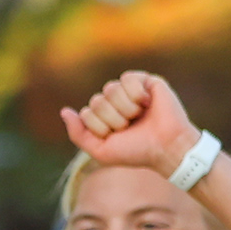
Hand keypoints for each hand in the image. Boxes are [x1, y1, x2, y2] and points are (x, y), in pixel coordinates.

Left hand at [60, 71, 201, 177]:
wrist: (166, 147)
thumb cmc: (135, 151)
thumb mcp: (101, 150)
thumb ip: (78, 134)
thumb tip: (64, 111)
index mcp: (103, 117)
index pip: (86, 113)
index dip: (100, 128)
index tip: (117, 136)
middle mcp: (114, 102)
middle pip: (97, 101)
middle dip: (112, 119)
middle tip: (130, 127)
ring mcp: (129, 91)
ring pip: (110, 89)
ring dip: (124, 108)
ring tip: (139, 116)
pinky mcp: (146, 81)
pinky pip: (127, 78)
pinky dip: (136, 94)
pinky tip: (147, 102)